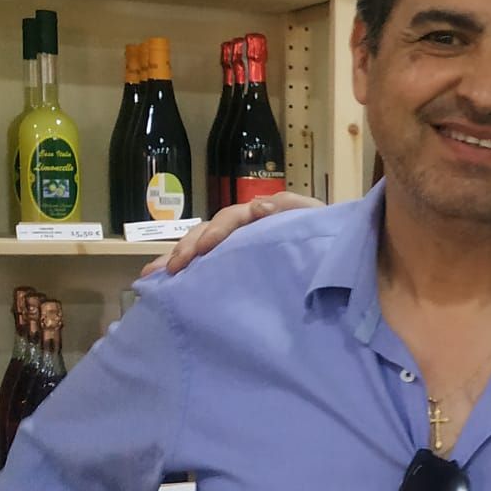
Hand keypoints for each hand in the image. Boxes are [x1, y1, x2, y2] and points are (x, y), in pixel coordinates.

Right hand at [142, 191, 321, 277]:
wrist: (336, 266)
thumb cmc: (326, 238)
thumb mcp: (315, 219)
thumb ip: (292, 208)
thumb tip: (258, 206)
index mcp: (259, 216)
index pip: (232, 218)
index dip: (217, 230)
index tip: (206, 248)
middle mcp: (241, 230)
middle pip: (207, 232)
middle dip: (186, 248)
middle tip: (171, 268)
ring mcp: (234, 249)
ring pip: (198, 249)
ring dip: (175, 259)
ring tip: (153, 275)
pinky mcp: (230, 269)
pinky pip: (203, 268)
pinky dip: (182, 274)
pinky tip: (160, 285)